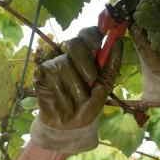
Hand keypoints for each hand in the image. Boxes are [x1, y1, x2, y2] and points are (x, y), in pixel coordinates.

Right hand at [30, 27, 122, 152]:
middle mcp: (70, 56)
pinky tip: (65, 102)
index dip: (92, 34)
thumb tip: (118, 41)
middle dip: (85, 62)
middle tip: (91, 79)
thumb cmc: (87, 105)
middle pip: (75, 43)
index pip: (88, 34)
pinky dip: (64, 93)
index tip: (98, 44)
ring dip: (76, 86)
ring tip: (78, 99)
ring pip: (66, 63)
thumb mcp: (104, 87)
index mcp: (88, 56)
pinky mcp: (42, 73)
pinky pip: (54, 76)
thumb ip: (111, 65)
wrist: (70, 126)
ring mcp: (55, 63)